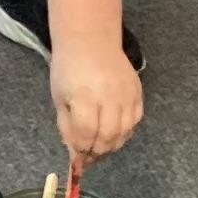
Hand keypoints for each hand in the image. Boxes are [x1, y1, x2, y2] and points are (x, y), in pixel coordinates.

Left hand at [48, 39, 141, 163]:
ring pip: (124, 132)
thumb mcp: (60, 98)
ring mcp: (126, 94)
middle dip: (96, 152)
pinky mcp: (137, 92)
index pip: (86, 133)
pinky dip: (125, 132)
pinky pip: (135, 120)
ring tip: (100, 147)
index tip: (76, 157)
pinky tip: (114, 133)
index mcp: (84, 97)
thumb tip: (75, 152)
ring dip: (112, 145)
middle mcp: (109, 97)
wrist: (91, 41)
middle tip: (88, 157)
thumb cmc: (69, 68)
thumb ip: (67, 126)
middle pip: (107, 137)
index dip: (81, 149)